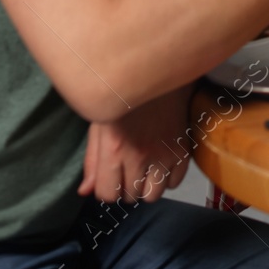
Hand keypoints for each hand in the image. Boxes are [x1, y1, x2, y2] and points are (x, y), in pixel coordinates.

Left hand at [78, 85, 193, 202]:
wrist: (157, 72)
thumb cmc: (122, 97)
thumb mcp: (99, 125)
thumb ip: (92, 161)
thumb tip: (85, 192)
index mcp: (114, 151)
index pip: (108, 194)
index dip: (107, 189)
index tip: (110, 177)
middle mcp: (139, 157)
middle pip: (130, 196)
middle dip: (126, 187)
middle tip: (127, 169)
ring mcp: (163, 154)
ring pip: (153, 195)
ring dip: (146, 186)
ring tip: (145, 169)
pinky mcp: (182, 149)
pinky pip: (175, 183)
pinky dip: (167, 178)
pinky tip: (161, 163)